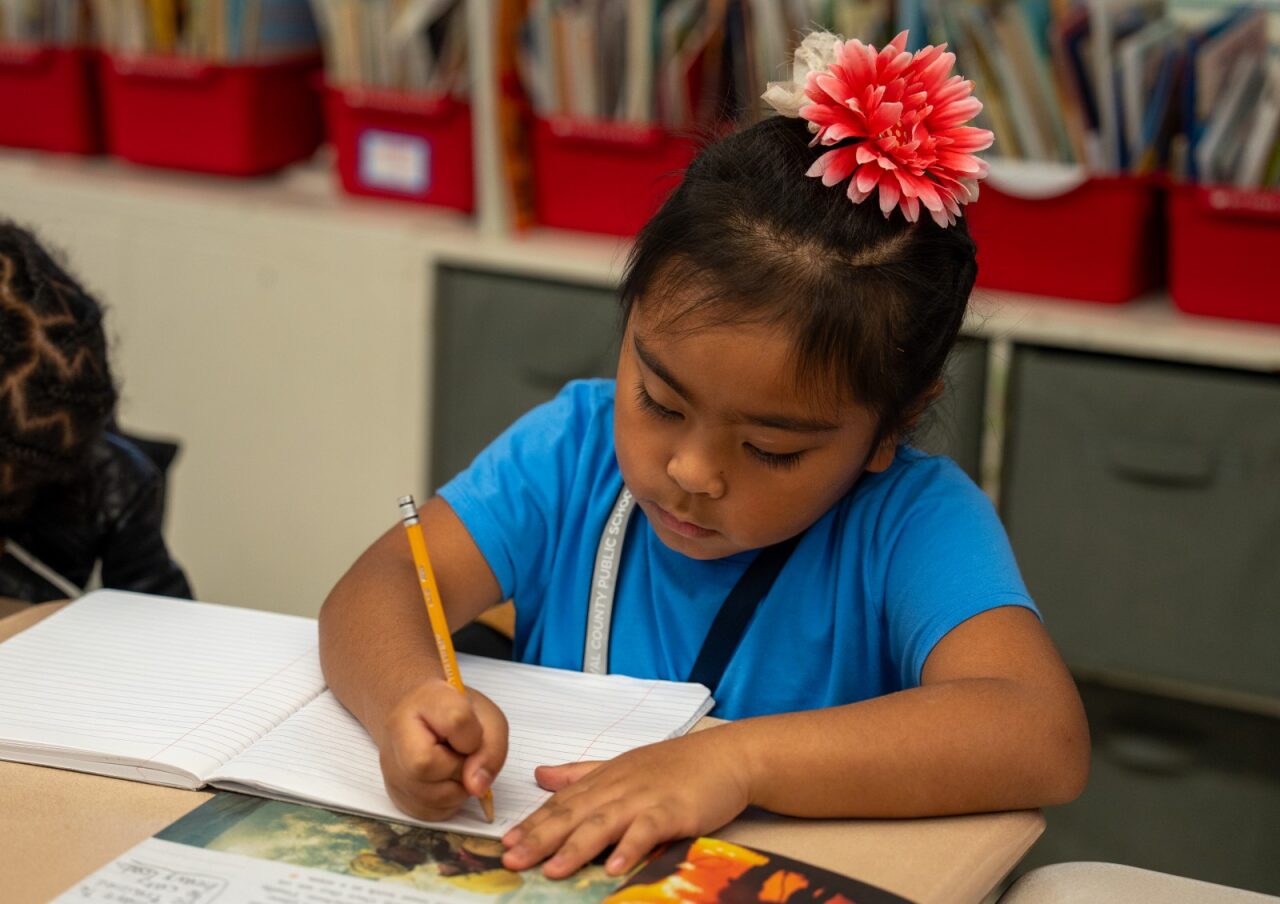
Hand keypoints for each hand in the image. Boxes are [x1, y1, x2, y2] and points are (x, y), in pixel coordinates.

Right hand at [378, 679, 508, 821]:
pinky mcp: (395, 796)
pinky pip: (430, 813)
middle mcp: (397, 733)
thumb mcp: (487, 717)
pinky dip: (448, 802)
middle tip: (461, 754)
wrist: (422, 718)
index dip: (473, 735)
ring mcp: (390, 768)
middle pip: (427, 765)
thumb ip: (491, 748)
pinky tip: (445, 781)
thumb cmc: (457, 715)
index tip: (472, 735)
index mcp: (425, 700)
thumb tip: (476, 787)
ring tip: (453, 765)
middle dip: (460, 767)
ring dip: (457, 788)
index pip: (456, 720)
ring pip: (431, 796)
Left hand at [500, 729, 751, 878]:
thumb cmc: (676, 765)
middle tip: (512, 859)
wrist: (726, 756)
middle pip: (574, 813)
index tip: (506, 843)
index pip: (562, 803)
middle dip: (540, 837)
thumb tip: (541, 775)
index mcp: (605, 779)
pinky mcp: (673, 810)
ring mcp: (646, 798)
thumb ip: (580, 773)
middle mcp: (619, 787)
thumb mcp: (622, 765)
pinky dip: (630, 847)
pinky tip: (614, 867)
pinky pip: (648, 830)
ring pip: (604, 823)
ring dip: (576, 847)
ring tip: (552, 870)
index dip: (533, 823)